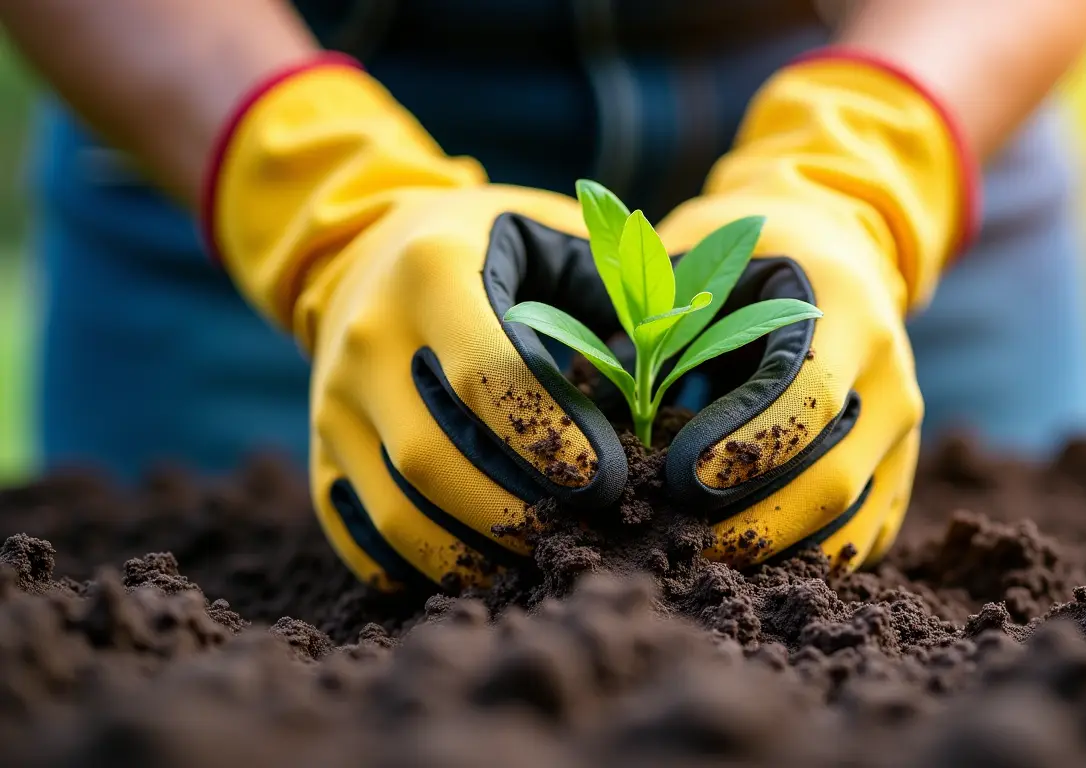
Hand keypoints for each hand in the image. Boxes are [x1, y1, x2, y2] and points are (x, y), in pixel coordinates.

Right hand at [207, 58, 626, 589]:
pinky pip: (359, 534)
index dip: (551, 439)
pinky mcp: (322, 451)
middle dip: (521, 514)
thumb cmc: (497, 250)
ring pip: (397, 511)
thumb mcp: (558, 236)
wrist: (366, 253)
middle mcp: (367, 338)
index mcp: (431, 270)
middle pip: (436, 457)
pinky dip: (419, 570)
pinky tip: (484, 572)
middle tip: (591, 537)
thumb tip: (698, 354)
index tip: (613, 481)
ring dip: (477, 556)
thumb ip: (622, 285)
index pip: (487, 374)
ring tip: (547, 563)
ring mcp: (332, 402)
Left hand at [656, 50, 977, 569]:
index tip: (675, 479)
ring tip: (694, 565)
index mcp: (848, 309)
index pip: (807, 399)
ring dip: (772, 557)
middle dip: (748, 524)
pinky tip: (739, 564)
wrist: (833, 250)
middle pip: (833, 477)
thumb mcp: (696, 258)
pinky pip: (862, 541)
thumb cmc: (742, 255)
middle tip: (670, 544)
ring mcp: (903, 432)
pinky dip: (802, 565)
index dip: (743, 449)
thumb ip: (653, 321)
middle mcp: (892, 375)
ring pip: (852, 526)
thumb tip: (592, 410)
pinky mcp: (899, 475)